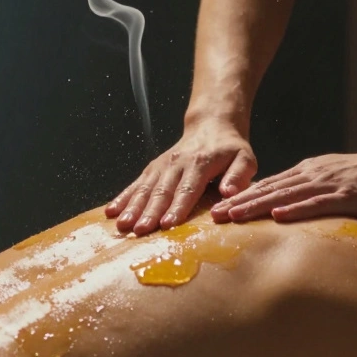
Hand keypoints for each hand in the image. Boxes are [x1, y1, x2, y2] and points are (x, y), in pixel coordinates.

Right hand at [107, 118, 257, 234]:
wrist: (211, 125)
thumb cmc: (230, 148)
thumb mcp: (245, 158)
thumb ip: (239, 175)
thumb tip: (230, 193)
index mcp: (200, 163)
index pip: (188, 188)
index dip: (177, 207)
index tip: (168, 224)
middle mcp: (176, 163)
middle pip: (162, 191)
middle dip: (149, 212)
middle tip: (140, 230)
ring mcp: (161, 165)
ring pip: (145, 188)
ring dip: (132, 207)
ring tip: (122, 225)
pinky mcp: (152, 168)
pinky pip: (135, 184)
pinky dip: (122, 197)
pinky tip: (111, 211)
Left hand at [210, 147, 356, 223]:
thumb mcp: (331, 180)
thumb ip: (309, 191)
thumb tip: (283, 207)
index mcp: (307, 173)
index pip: (267, 186)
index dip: (240, 198)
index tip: (216, 211)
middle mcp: (312, 175)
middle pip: (269, 190)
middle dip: (239, 204)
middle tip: (212, 218)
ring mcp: (329, 184)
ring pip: (286, 196)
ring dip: (258, 206)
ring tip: (234, 217)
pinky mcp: (347, 195)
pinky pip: (318, 203)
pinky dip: (297, 210)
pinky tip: (279, 216)